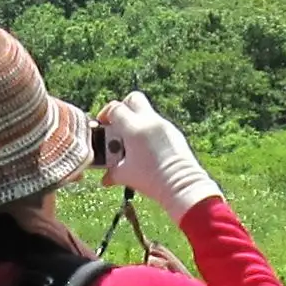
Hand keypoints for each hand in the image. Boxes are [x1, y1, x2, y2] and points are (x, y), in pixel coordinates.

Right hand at [93, 93, 219, 217]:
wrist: (181, 185)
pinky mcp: (175, 133)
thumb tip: (106, 178)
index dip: (106, 114)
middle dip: (124, 108)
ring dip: (137, 122)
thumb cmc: (151, 179)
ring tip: (132, 144)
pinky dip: (149, 132)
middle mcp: (150, 121)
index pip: (115, 108)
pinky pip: (158, 125)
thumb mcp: (125, 175)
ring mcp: (164, 125)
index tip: (103, 125)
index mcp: (134, 128)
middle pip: (133, 99)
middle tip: (118, 126)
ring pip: (147, 112)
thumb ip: (112, 172)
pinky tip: (147, 150)